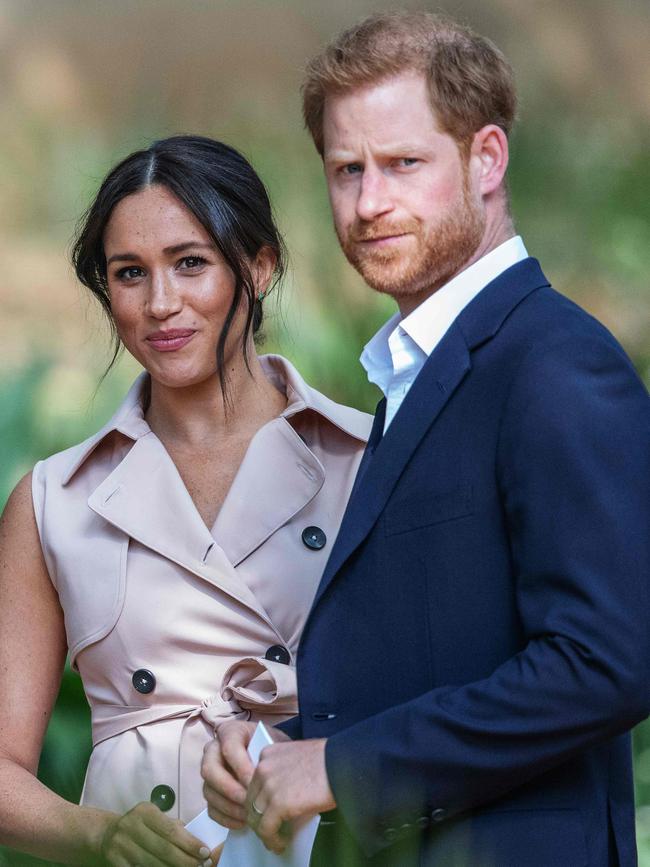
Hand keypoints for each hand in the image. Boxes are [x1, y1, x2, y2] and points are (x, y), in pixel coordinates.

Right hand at [99, 801, 212, 866]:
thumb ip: (173, 827)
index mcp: (144, 811)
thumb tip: (198, 842)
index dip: (189, 843)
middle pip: (164, 849)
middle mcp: (131, 826)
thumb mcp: (154, 818)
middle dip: (185, 860)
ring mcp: (121, 846)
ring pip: (153, 863)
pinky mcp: (115, 862)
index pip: (171, 830)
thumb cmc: (140, 826)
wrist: (107, 835)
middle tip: (201, 865)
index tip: (205, 853)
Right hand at [202, 720, 290, 829]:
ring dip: (229, 806)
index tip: (256, 781)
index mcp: (230, 731)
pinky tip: (243, 822)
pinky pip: (211, 808)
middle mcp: (213, 750)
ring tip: (250, 815)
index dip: (240, 766)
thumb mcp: (275, 744)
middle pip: (209, 769)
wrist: (273, 759)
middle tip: (249, 800)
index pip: (228, 746)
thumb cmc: (274, 749)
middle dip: (229, 788)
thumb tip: (266, 776)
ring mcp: (210, 773)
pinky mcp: (212, 793)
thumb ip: (268, 754)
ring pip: (209, 791)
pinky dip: (226, 818)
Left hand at [246, 738, 335, 853]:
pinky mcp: (278, 804)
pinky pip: (266, 829)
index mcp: (268, 754)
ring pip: (255, 817)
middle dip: (258, 818)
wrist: (342, 762)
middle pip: (250, 800)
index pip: (253, 783)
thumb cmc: (329, 759)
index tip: (266, 812)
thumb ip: (283, 771)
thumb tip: (281, 795)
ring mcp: (269, 786)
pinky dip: (272, 840)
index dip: (259, 800)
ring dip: (264, 832)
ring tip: (274, 840)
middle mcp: (263, 768)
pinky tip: (280, 844)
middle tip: (269, 830)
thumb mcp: (297, 757)